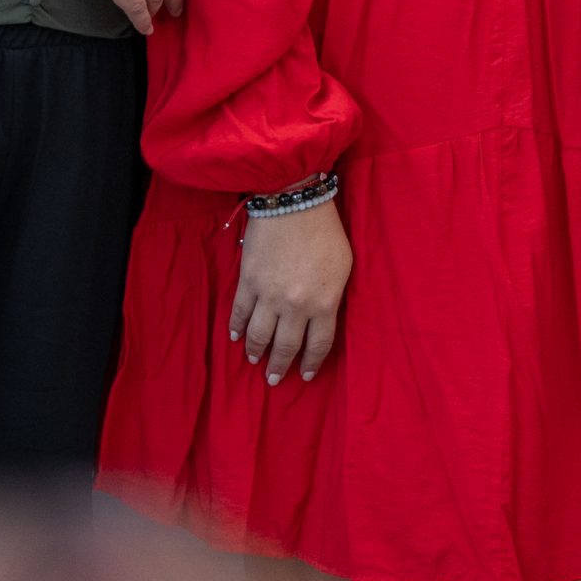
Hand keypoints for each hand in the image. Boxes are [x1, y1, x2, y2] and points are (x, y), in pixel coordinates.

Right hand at [232, 199, 351, 383]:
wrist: (294, 201)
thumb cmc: (326, 231)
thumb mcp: (344, 267)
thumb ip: (332, 297)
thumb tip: (322, 319)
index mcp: (324, 303)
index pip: (318, 345)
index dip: (311, 364)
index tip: (305, 375)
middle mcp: (296, 305)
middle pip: (286, 347)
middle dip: (280, 367)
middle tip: (274, 379)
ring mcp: (269, 295)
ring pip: (259, 336)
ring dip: (256, 353)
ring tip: (255, 363)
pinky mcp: (248, 282)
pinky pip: (240, 313)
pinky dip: (237, 328)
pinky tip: (236, 338)